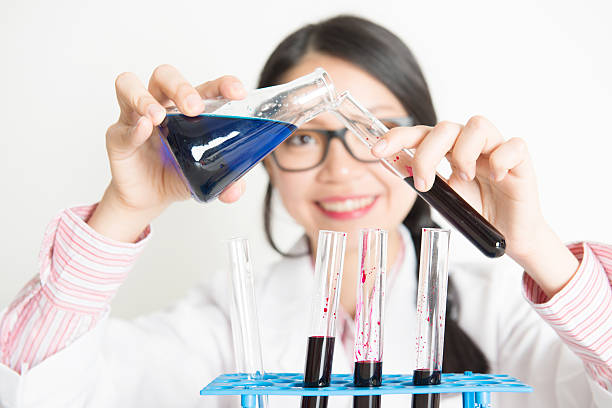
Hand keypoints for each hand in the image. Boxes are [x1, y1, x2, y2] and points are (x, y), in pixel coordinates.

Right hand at [88, 65, 247, 241]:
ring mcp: (137, 117)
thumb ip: (228, 182)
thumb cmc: (178, 175)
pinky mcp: (118, 136)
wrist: (150, 198)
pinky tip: (144, 130)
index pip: (207, 87)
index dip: (222, 85)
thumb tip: (235, 192)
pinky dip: (134, 128)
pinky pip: (123, 127)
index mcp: (190, 109)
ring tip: (158, 117)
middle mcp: (163, 106)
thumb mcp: (208, 178)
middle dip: (181, 87)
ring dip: (145, 98)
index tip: (238, 92)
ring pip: (130, 86)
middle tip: (194, 108)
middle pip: (165, 76)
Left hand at [372, 116, 577, 295]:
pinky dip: (500, 160)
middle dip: (427, 155)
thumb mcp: (444, 197)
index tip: (376, 150)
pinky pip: (513, 145)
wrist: (509, 234)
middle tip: (425, 184)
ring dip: (463, 153)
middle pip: (445, 127)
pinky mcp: (521, 160)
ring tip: (465, 179)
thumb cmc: (477, 211)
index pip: (421, 133)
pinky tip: (495, 177)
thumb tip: (398, 168)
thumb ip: (426, 180)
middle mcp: (471, 144)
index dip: (398, 137)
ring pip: (477, 125)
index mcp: (449, 150)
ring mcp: (496, 148)